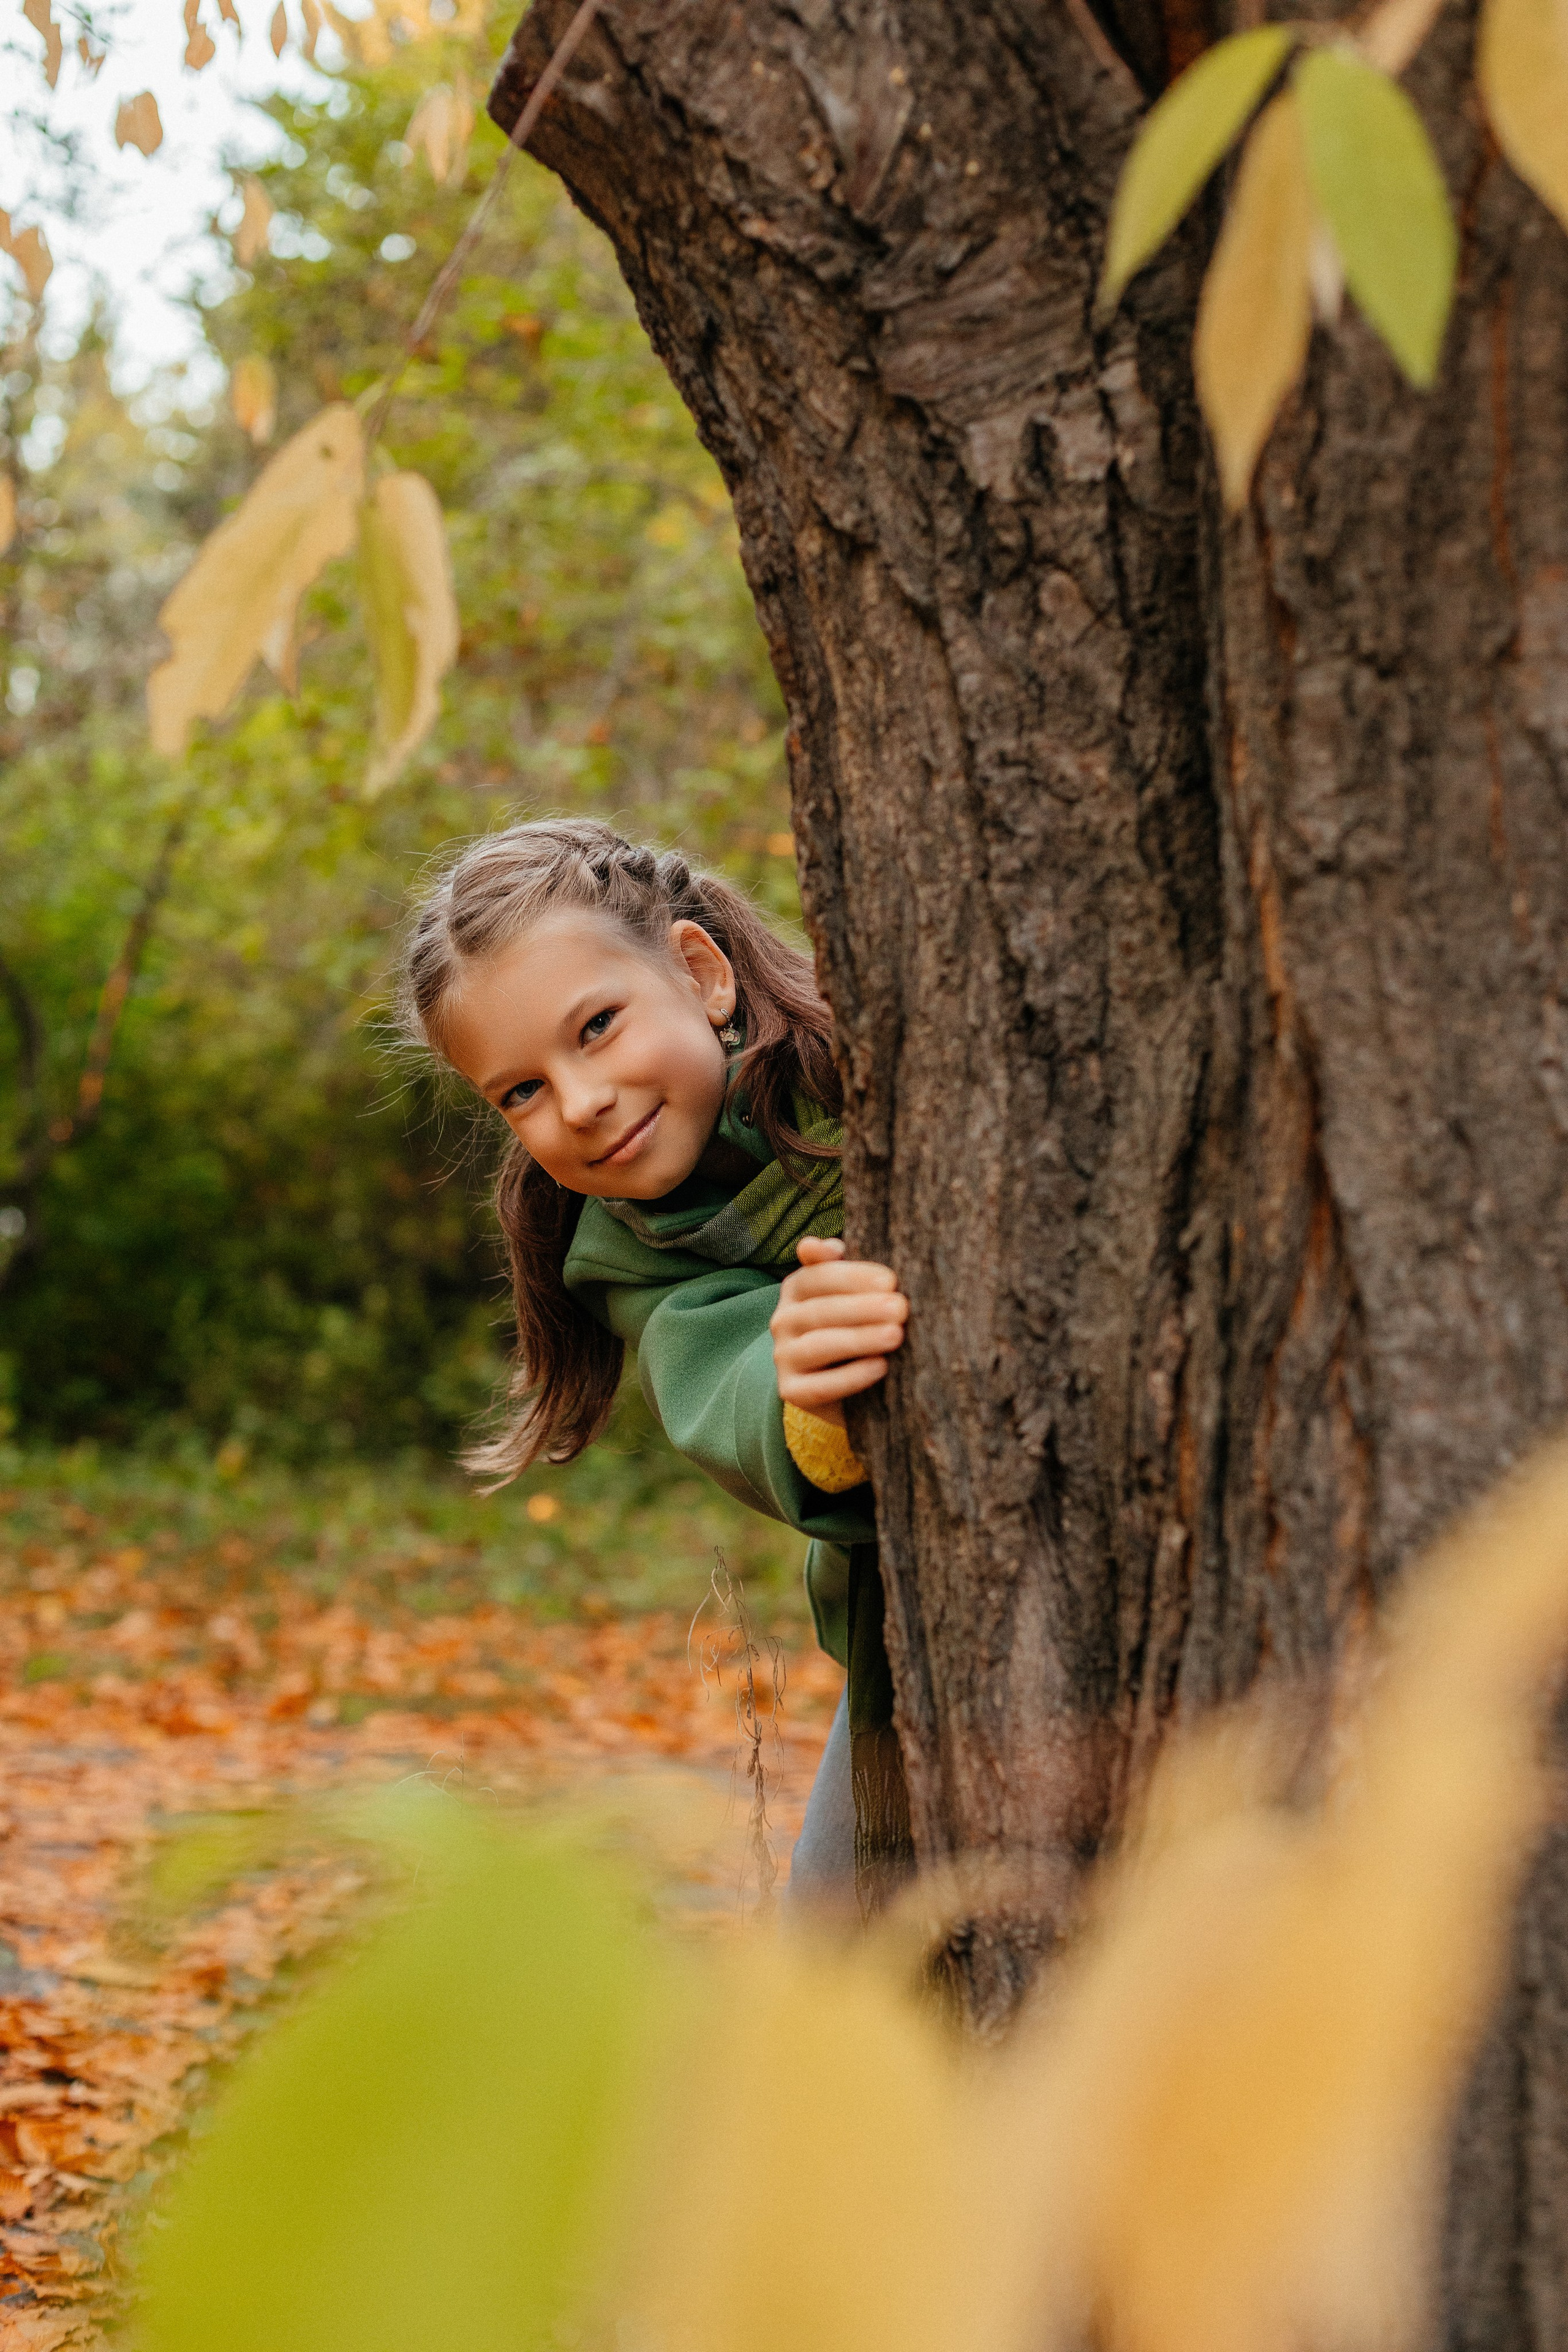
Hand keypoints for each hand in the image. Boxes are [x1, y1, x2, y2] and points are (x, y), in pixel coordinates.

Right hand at [770, 1236, 908, 1428]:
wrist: (835, 1384)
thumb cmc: (850, 1325)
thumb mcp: (846, 1293)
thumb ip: (840, 1266)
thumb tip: (830, 1245)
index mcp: (796, 1289)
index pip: (819, 1276)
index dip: (854, 1277)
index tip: (891, 1281)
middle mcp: (782, 1320)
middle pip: (820, 1311)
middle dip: (863, 1309)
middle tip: (901, 1308)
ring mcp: (783, 1357)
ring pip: (819, 1346)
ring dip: (860, 1340)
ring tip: (895, 1335)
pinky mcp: (790, 1391)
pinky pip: (820, 1386)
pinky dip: (851, 1377)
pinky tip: (881, 1367)